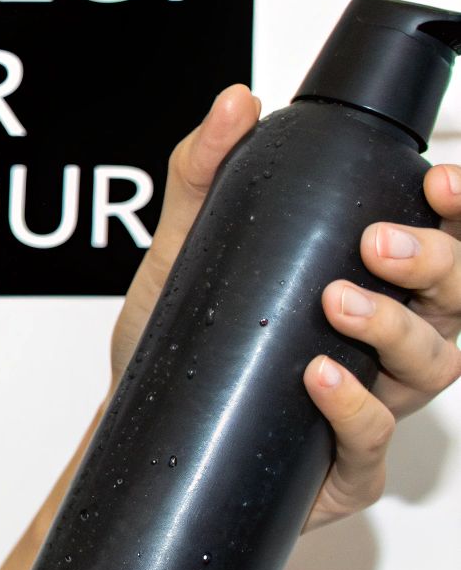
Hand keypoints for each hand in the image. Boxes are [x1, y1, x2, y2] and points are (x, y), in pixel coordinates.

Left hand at [109, 83, 460, 535]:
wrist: (140, 434)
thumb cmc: (179, 345)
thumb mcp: (182, 248)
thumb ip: (206, 173)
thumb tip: (237, 102)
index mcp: (375, 285)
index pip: (449, 241)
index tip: (440, 183)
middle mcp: (388, 344)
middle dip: (440, 263)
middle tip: (381, 242)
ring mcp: (375, 405)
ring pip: (434, 367)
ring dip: (396, 329)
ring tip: (339, 300)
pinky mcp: (345, 467)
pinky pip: (375, 440)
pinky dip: (355, 405)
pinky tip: (320, 376)